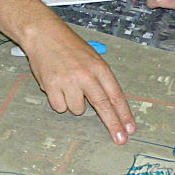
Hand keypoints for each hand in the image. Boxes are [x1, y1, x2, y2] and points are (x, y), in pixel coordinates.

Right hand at [21, 24, 135, 142]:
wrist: (44, 35)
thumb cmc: (69, 47)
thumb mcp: (92, 58)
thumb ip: (101, 79)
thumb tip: (112, 105)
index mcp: (99, 67)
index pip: (116, 95)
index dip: (124, 114)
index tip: (130, 129)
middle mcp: (86, 75)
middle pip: (103, 106)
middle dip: (113, 125)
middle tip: (120, 140)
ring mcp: (68, 82)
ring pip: (77, 110)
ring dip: (74, 104)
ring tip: (68, 87)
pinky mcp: (51, 87)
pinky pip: (59, 107)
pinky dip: (58, 101)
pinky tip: (56, 86)